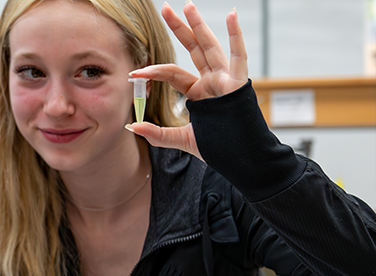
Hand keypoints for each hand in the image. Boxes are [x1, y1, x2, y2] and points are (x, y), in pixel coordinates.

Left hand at [126, 1, 246, 160]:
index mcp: (199, 92)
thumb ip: (157, 134)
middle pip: (193, 48)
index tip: (134, 72)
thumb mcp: (182, 140)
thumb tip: (130, 127)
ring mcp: (226, 80)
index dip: (153, 72)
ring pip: (210, 47)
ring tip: (188, 6)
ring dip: (199, 26)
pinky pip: (238, 56)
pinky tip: (231, 16)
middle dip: (179, 28)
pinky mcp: (238, 85)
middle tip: (164, 8)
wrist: (245, 161)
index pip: (172, 73)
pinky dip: (235, 36)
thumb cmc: (219, 149)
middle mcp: (212, 81)